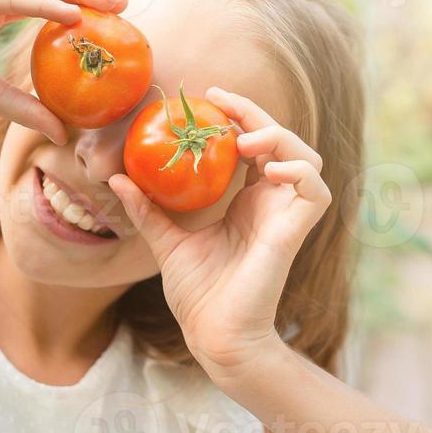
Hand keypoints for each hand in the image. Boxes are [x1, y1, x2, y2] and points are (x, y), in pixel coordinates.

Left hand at [108, 87, 330, 383]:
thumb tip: (116, 177)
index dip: (239, 116)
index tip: (210, 98)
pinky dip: (297, 170)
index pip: (254, 145)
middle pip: (281, 141)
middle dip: (256, 114)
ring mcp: (286, 216)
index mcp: (248, 202)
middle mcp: (271, 203)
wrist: (213, 334)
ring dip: (280, 137)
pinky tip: (266, 168)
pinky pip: (315, 188)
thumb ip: (147, 209)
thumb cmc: (197, 294)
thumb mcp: (165, 242)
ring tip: (245, 141)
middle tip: (222, 102)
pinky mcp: (294, 231)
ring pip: (306, 157)